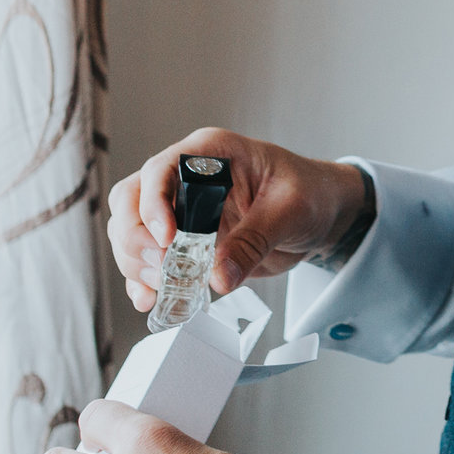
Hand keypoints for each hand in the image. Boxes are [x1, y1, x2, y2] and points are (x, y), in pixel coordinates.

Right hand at [110, 128, 368, 310]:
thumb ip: (255, 240)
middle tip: (163, 270)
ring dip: (137, 264)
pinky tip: (152, 300)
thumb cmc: (310, 193)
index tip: (167, 241)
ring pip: (130, 231)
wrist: (323, 213)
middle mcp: (185, 178)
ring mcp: (180, 210)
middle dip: (137, 239)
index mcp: (209, 154)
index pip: (159, 170)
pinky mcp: (183, 241)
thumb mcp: (291, 210)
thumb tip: (219, 277)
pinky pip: (147, 259)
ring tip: (164, 288)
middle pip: (130, 201)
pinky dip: (143, 281)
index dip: (153, 205)